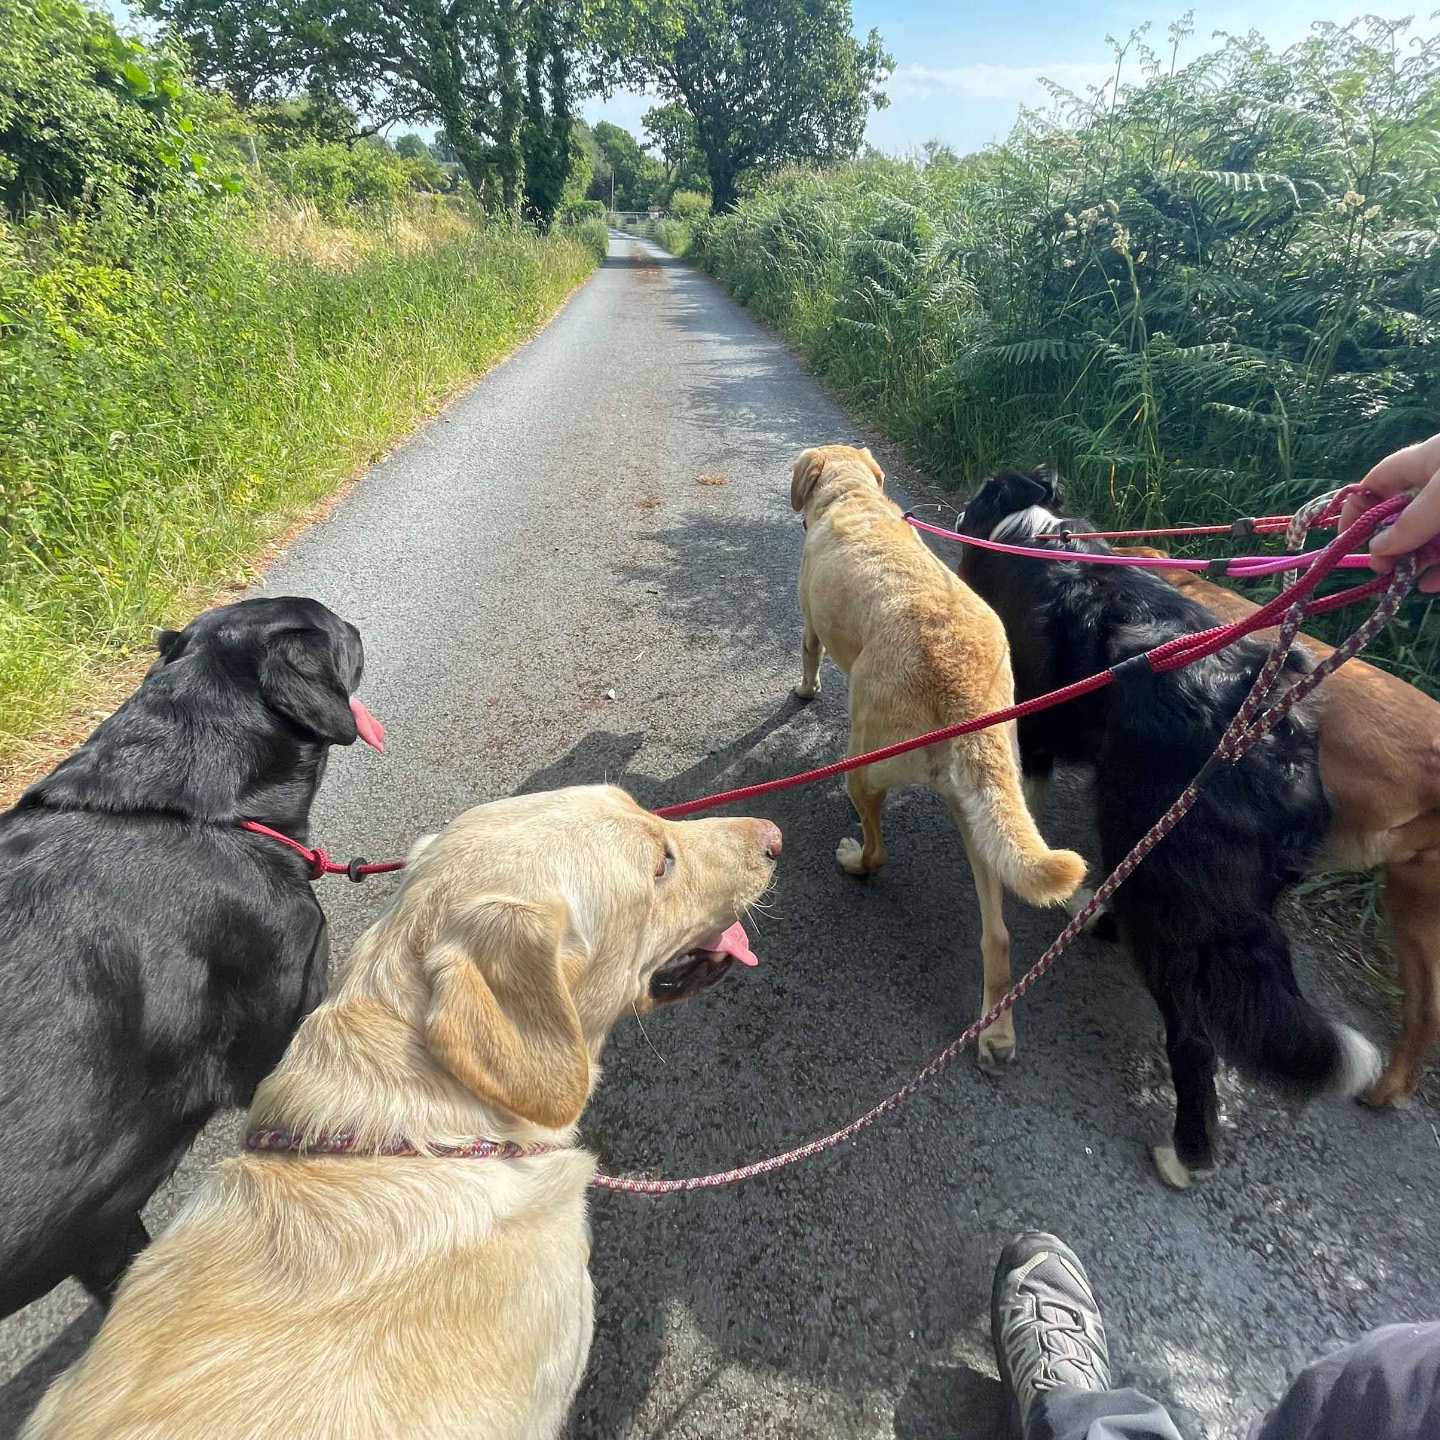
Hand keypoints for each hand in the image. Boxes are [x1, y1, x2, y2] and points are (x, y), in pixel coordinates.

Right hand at [1338, 433, 1439, 592]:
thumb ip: (1409, 523)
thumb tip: (1378, 548)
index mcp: (1427, 461)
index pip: (1378, 480)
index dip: (1356, 508)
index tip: (1345, 540)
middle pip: (1403, 516)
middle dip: (1389, 544)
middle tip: (1382, 568)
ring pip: (1428, 538)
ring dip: (1414, 562)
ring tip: (1407, 579)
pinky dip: (1439, 570)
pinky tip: (1430, 584)